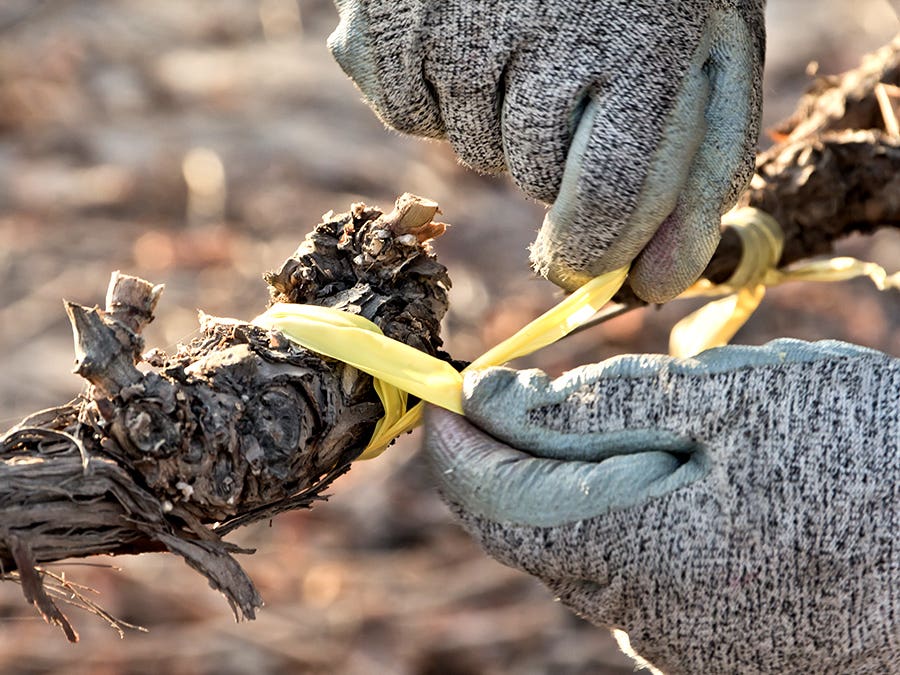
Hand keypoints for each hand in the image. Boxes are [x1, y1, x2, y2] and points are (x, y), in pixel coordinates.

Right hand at [328, 1, 765, 301]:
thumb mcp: (713, 49)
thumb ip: (701, 171)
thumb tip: (653, 284)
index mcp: (644, 38)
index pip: (607, 198)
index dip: (592, 249)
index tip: (583, 261)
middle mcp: (542, 26)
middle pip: (528, 174)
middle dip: (551, 159)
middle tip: (571, 86)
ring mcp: (455, 19)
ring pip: (466, 145)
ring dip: (495, 120)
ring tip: (522, 39)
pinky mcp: (388, 16)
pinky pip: (407, 112)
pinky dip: (437, 95)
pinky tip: (467, 33)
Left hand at [423, 340, 898, 673]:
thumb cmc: (865, 457)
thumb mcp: (728, 399)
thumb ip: (593, 405)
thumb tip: (491, 398)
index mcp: (630, 549)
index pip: (488, 498)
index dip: (456, 439)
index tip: (450, 389)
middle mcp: (639, 616)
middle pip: (531, 524)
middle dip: (518, 453)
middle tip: (546, 391)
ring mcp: (677, 642)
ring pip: (582, 547)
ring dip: (580, 481)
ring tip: (651, 429)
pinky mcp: (712, 646)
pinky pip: (633, 575)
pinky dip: (627, 516)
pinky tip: (687, 481)